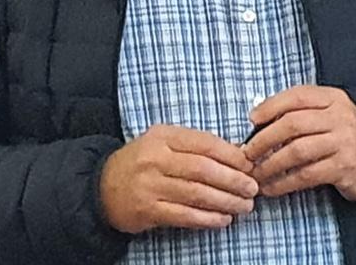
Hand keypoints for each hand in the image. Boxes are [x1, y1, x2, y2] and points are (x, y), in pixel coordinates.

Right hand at [100, 124, 258, 232]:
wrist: (103, 185)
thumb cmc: (143, 161)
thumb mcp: (164, 142)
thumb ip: (195, 146)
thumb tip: (235, 155)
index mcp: (164, 136)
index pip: (204, 143)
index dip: (231, 155)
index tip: (250, 164)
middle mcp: (156, 158)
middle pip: (203, 169)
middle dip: (233, 180)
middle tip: (252, 188)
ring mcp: (151, 185)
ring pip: (197, 193)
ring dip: (225, 201)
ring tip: (244, 206)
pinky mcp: (148, 210)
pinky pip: (184, 215)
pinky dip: (207, 219)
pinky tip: (222, 219)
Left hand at [243, 86, 355, 201]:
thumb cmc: (346, 136)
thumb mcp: (329, 114)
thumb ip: (301, 111)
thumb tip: (260, 116)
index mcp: (332, 98)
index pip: (296, 96)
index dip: (270, 107)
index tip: (252, 120)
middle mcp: (339, 116)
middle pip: (292, 124)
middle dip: (264, 139)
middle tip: (247, 152)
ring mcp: (343, 142)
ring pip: (296, 151)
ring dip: (270, 164)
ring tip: (255, 173)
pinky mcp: (344, 167)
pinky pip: (306, 175)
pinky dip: (285, 182)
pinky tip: (272, 187)